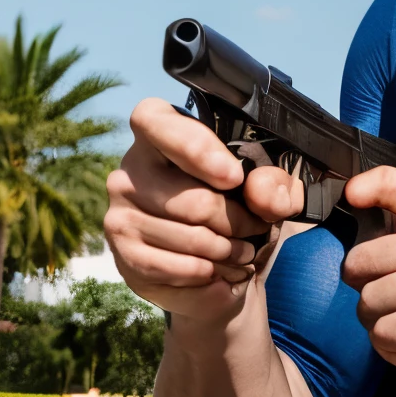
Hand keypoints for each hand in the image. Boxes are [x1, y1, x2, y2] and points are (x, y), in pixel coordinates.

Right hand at [104, 99, 304, 325]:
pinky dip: (206, 275)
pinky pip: (172, 268)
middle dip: (236, 221)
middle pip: (191, 199)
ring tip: (243, 254)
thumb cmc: (241, 207)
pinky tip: (220, 273)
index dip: (194, 148)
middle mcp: (131, 169)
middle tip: (257, 230)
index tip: (234, 176)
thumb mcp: (270, 188)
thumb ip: (274, 183)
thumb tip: (259, 190)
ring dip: (227, 252)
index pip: (154, 121)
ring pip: (187, 238)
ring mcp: (121, 212)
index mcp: (160, 132)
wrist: (219, 262)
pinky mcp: (123, 253)